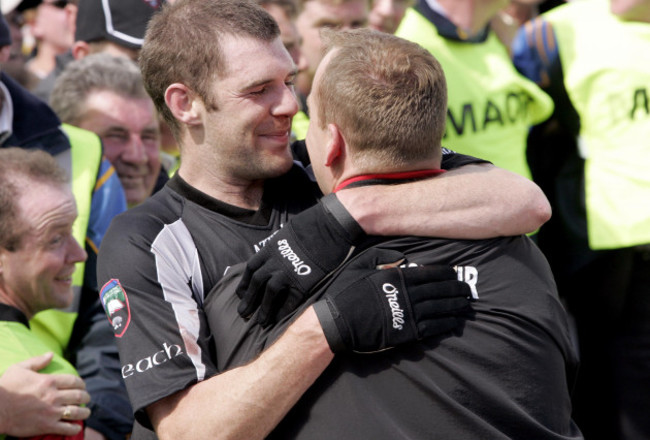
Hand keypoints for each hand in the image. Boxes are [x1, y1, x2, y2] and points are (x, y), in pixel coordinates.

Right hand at [0, 353, 90, 436]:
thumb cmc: (5, 388)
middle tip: (86, 399)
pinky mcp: (46, 426)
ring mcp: (51, 412)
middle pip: (79, 396)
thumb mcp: (19, 369)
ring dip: (84, 412)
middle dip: (86, 397)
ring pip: (77, 412)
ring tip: (85, 412)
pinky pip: (67, 428)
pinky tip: (76, 427)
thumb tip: (51, 354)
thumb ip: (37, 361)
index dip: (82, 384)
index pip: (75, 381)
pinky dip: (74, 428)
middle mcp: (53, 396)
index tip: (82, 386)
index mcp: (49, 381)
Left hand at [237, 194, 364, 326]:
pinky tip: (281, 319)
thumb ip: (279, 246)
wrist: (331, 224)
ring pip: (269, 293)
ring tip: (261, 321)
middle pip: (256, 283)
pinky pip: (291, 300)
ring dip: (264, 309)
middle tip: (243, 313)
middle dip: (248, 300)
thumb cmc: (313, 224)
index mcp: (270, 248)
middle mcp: (275, 261)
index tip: (242, 294)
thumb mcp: (288, 233)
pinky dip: (284, 311)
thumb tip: (277, 251)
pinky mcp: (304, 280)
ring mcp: (288, 271)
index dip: (245, 283)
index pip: (251, 269)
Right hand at [312, 249, 471, 352]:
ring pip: (439, 308)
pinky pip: (432, 327)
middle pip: (439, 290)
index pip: (429, 273)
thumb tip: (402, 255)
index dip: (445, 273)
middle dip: (455, 289)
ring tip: (466, 304)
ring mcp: (407, 314)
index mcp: (397, 276)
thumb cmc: (345, 292)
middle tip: (467, 290)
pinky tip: (455, 321)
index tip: (455, 273)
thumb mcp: (360, 265)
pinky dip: (446, 323)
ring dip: (455, 306)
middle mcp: (406, 294)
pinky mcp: (405, 332)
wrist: (336, 322)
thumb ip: (382, 256)